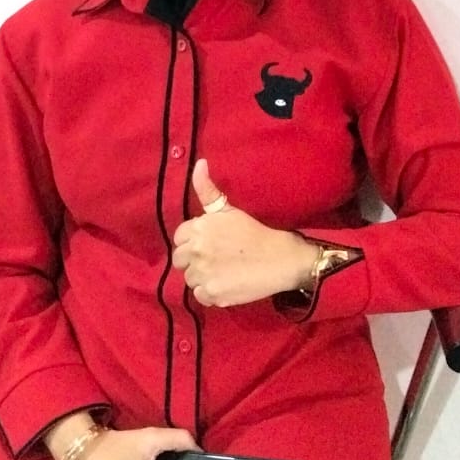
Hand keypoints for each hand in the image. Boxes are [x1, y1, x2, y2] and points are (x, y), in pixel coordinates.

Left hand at [171, 159, 315, 307]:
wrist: (280, 258)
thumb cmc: (255, 232)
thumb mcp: (229, 209)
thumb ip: (208, 189)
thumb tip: (200, 163)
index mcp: (199, 228)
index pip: (179, 238)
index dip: (192, 242)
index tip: (209, 245)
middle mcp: (197, 250)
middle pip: (180, 260)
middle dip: (194, 260)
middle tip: (215, 259)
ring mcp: (204, 273)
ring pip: (189, 279)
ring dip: (202, 277)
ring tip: (222, 272)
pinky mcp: (212, 292)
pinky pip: (200, 295)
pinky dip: (210, 293)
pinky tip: (225, 284)